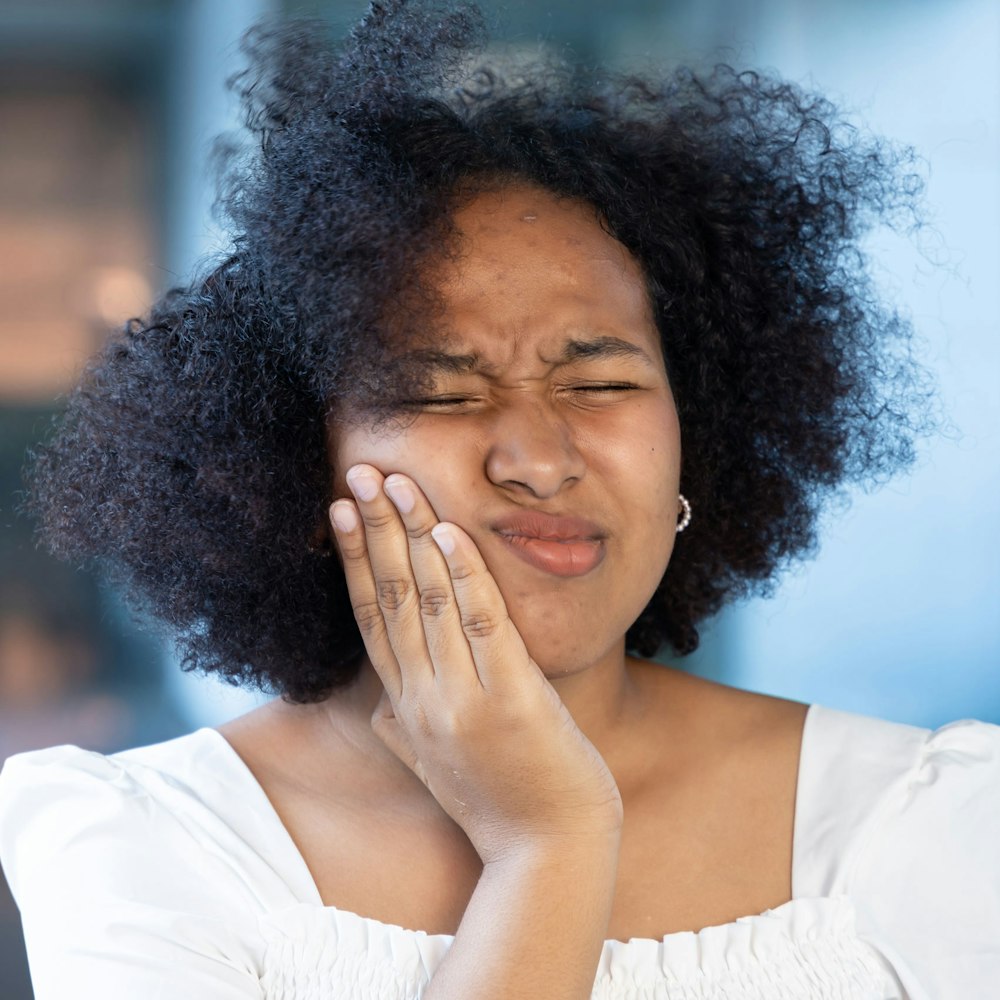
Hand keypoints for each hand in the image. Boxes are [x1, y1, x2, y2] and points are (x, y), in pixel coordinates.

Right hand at [329, 464, 622, 863]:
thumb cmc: (496, 802)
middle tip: (358, 472)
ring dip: (412, 535)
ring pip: (428, 600)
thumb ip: (403, 730)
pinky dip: (465, 574)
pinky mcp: (511, 700)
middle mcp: (424, 697)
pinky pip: (483, 624)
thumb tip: (380, 708)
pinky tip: (452, 532)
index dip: (354, 560)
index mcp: (407, 705)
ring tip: (397, 481)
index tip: (340, 510)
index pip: (370, 618)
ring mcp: (464, 698)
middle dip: (373, 530)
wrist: (546, 853)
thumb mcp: (436, 765)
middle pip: (389, 597)